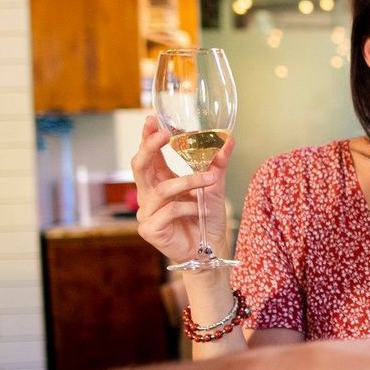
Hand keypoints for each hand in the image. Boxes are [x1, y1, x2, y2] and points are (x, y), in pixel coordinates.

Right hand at [133, 115, 229, 264]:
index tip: (152, 119)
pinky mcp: (149, 229)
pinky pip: (167, 212)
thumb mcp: (214, 187)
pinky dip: (185, 208)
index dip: (147, 137)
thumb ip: (217, 164)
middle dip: (150, 147)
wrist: (210, 250)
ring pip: (161, 189)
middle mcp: (149, 194)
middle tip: (164, 133)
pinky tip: (196, 211)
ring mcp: (146, 212)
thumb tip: (229, 139)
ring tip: (208, 180)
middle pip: (140, 166)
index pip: (149, 155)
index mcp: (159, 180)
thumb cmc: (207, 219)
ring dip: (187, 181)